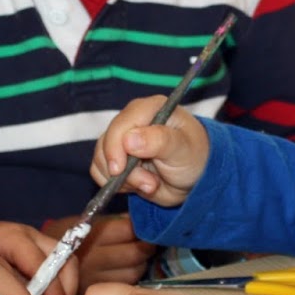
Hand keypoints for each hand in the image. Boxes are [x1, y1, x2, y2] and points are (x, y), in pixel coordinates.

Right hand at [41, 212, 156, 288]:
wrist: (36, 262)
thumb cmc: (61, 236)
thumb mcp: (80, 221)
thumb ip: (109, 221)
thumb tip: (137, 219)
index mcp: (91, 235)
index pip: (127, 230)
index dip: (139, 227)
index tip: (142, 224)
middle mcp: (95, 258)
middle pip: (135, 253)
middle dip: (146, 245)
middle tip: (146, 240)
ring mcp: (97, 277)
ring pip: (134, 271)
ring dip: (141, 261)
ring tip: (138, 253)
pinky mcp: (97, 290)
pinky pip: (125, 282)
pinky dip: (132, 274)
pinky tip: (129, 267)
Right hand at [90, 96, 210, 207]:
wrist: (194, 177)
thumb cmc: (194, 156)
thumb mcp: (183, 149)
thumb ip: (159, 141)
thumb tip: (128, 140)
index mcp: (149, 108)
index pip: (121, 124)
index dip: (115, 147)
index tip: (119, 170)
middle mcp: (131, 120)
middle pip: (106, 144)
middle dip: (123, 171)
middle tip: (149, 184)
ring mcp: (121, 140)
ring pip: (101, 160)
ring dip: (122, 180)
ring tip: (151, 185)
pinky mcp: (116, 158)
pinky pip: (99, 171)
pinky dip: (115, 185)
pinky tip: (139, 186)